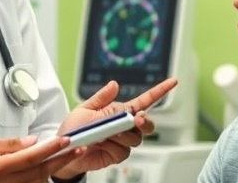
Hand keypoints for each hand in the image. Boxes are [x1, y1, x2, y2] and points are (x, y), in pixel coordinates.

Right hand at [0, 136, 82, 182]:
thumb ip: (9, 144)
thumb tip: (31, 141)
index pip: (32, 156)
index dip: (52, 148)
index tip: (66, 140)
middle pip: (41, 172)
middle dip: (62, 160)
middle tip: (78, 149)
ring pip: (38, 182)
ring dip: (54, 170)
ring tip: (66, 157)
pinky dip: (40, 179)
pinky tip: (47, 170)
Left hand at [50, 78, 177, 179]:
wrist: (65, 150)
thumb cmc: (74, 129)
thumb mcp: (85, 108)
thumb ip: (101, 98)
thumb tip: (115, 84)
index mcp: (118, 111)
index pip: (143, 101)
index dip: (159, 92)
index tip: (172, 82)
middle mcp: (124, 126)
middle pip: (146, 124)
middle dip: (145, 122)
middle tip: (136, 120)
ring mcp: (122, 141)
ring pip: (135, 139)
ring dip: (122, 135)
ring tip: (105, 134)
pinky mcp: (116, 155)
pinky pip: (123, 151)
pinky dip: (112, 146)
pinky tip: (101, 144)